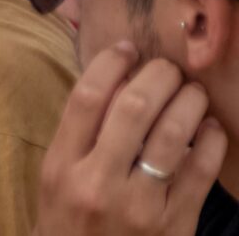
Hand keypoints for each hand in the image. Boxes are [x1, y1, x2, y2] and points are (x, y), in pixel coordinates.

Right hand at [35, 43, 227, 235]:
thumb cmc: (69, 222)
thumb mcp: (56, 178)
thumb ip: (79, 136)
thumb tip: (115, 82)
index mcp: (62, 166)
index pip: (87, 98)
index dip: (110, 64)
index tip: (127, 49)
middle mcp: (98, 182)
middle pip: (132, 109)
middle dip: (157, 77)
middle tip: (168, 68)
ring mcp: (139, 206)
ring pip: (172, 136)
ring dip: (188, 103)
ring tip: (192, 92)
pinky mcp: (174, 226)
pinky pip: (199, 173)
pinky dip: (210, 142)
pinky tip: (211, 128)